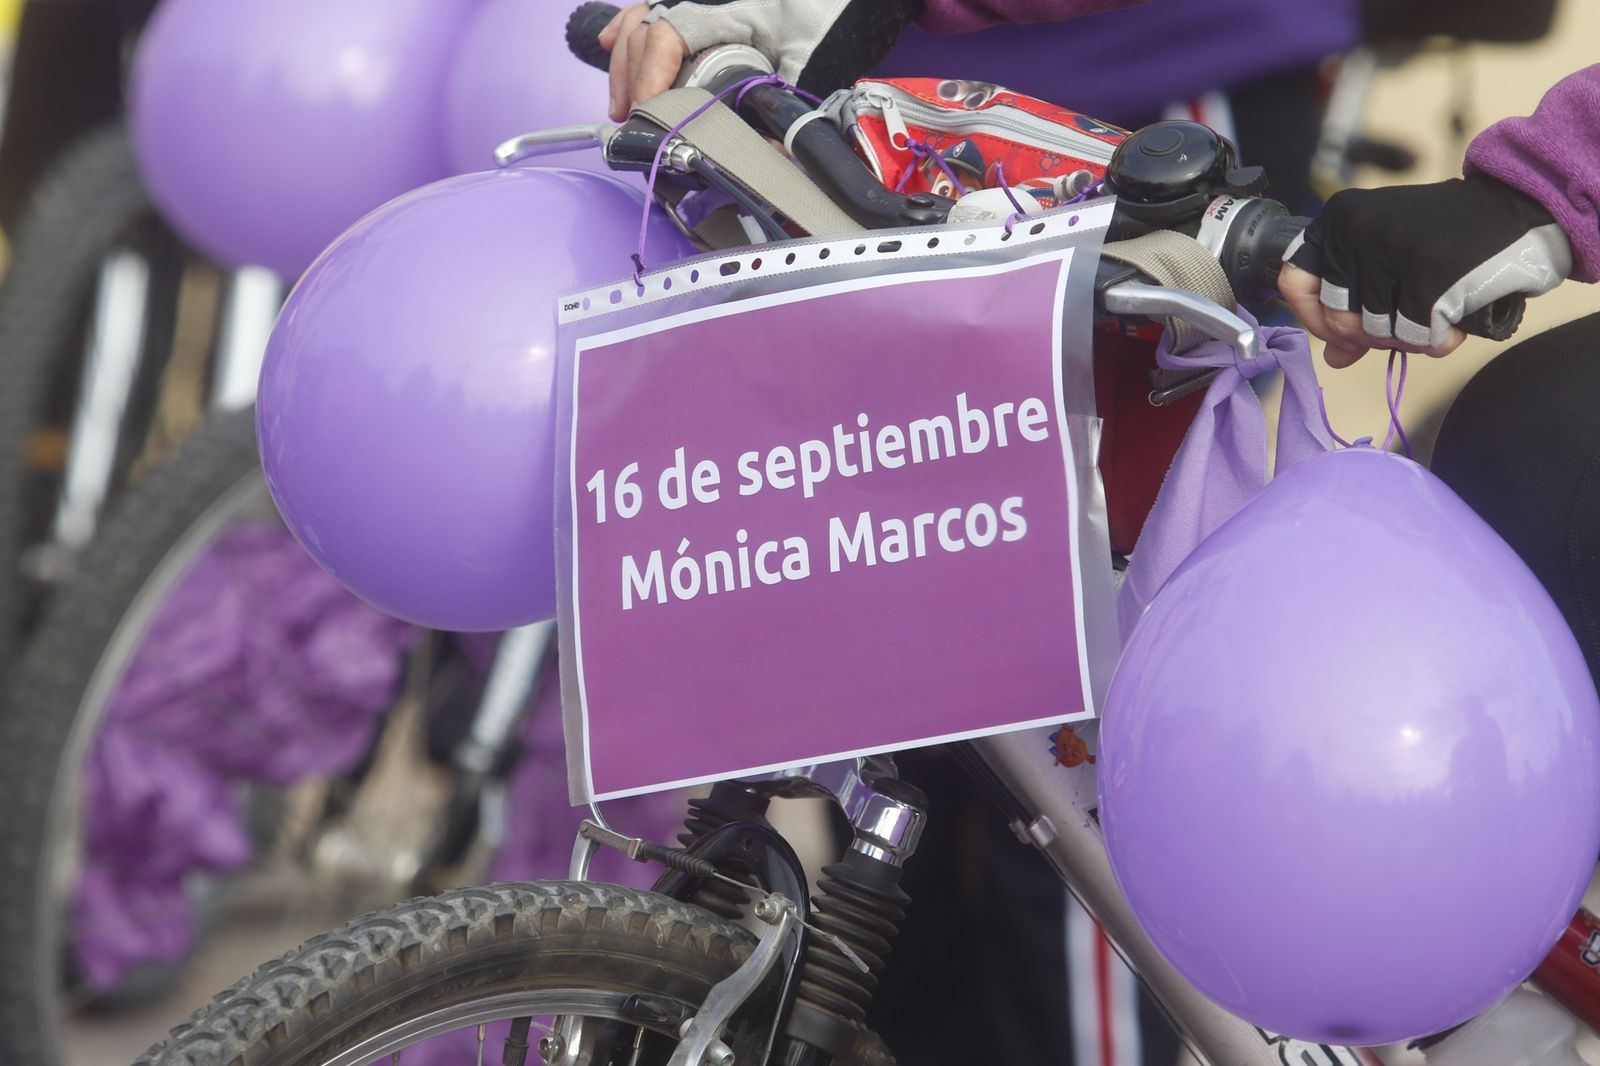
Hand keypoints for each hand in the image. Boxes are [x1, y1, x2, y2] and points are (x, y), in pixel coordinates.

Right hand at [598, 0, 923, 121]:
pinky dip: (631, 26)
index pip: (668, 32)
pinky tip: (612, 44)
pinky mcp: (705, 2)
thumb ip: (787, 108)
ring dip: (628, 59)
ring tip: (625, 101)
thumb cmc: (834, 14)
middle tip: (634, 120)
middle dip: (633, 77)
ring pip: (644, 16)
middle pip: (647, 28)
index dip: (649, 74)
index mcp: (728, 5)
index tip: (646, 111)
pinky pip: (656, 4)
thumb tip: (769, 163)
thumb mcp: (814, 61)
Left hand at [1279, 176, 1571, 367]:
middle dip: (1370, 337)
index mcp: (1339, 217)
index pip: (1294, 283)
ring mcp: (1393, 250)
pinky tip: (1453, 322)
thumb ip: (1354, 302)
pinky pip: (1417, 337)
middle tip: (1404, 325)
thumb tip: (1333, 357)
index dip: (1312, 319)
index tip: (1338, 335)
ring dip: (1409, 339)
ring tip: (1435, 315)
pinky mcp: (1429, 276)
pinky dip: (1438, 341)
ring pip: (1378, 332)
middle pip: (1339, 319)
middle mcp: (1358, 229)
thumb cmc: (1448, 236)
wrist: (1520, 210)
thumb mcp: (1388, 255)